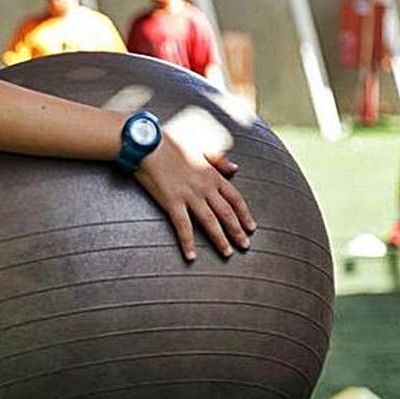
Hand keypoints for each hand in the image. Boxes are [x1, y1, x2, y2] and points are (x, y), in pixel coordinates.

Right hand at [134, 135, 256, 261]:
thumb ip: (219, 160)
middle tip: (245, 246)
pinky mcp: (172, 202)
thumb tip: (236, 169)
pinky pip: (183, 226)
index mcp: (212, 174)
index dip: (244, 214)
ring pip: (210, 222)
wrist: (147, 143)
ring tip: (227, 253)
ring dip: (220, 239)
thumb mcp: (199, 147)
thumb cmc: (171, 142)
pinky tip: (191, 256)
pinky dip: (188, 242)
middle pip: (226, 213)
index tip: (251, 227)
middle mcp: (205, 187)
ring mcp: (189, 195)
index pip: (235, 198)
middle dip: (237, 231)